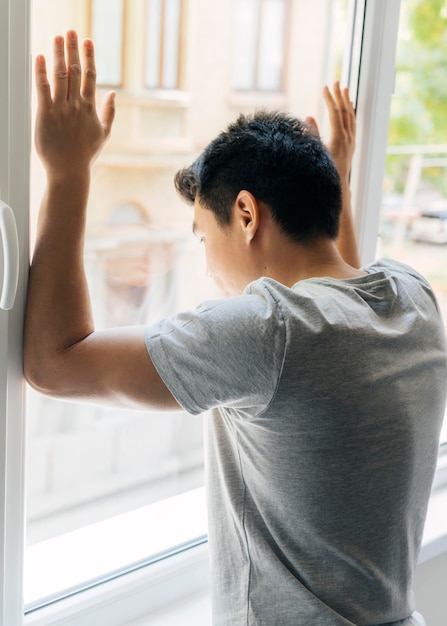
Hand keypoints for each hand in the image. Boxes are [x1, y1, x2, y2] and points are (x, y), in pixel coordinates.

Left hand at [34, 31, 114, 178]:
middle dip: (73, 49)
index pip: (90, 76)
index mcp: (90, 108)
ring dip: (58, 54)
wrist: (69, 172)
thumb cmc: (85, 155)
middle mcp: (76, 105)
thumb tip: (113, 94)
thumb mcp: (103, 134)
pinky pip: (42, 89)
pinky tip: (40, 57)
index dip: (88, 57)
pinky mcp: (45, 115)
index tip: (87, 41)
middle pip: (75, 71)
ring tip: (57, 37)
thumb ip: (109, 112)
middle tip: (71, 31)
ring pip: (60, 75)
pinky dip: (41, 72)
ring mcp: (61, 109)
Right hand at [306, 81, 355, 181]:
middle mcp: (348, 137)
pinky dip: (350, 112)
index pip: (335, 113)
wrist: (337, 184)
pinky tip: (349, 106)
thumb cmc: (324, 170)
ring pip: (351, 116)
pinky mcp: (352, 143)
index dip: (330, 99)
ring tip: (345, 88)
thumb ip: (313, 134)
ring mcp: (351, 140)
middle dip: (339, 95)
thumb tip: (309, 117)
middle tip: (335, 82)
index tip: (325, 88)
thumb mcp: (317, 152)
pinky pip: (353, 123)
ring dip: (347, 101)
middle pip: (344, 111)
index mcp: (338, 138)